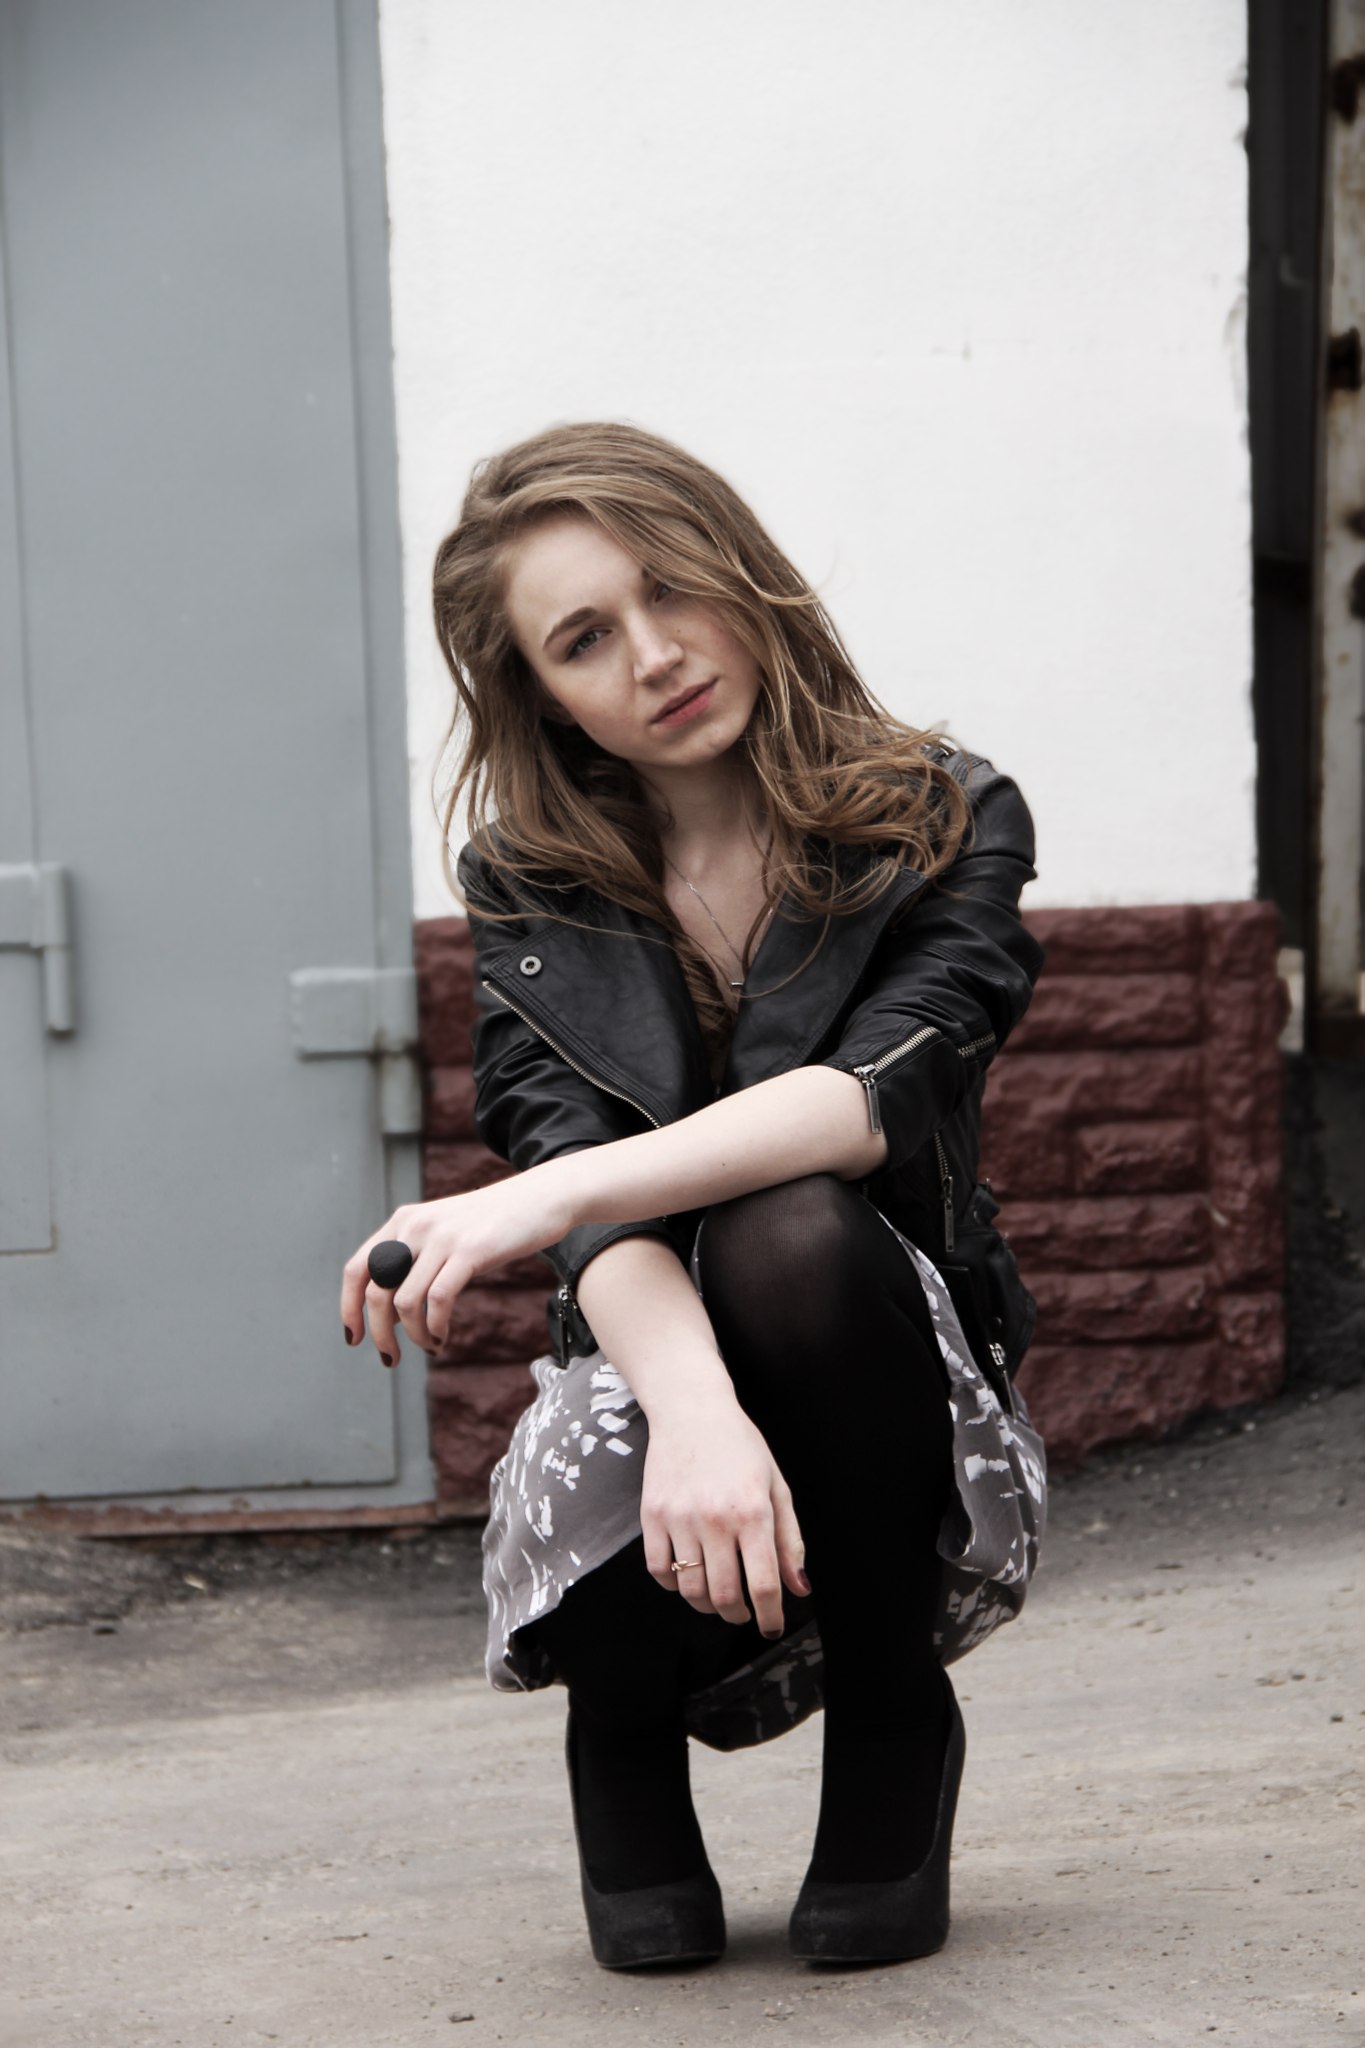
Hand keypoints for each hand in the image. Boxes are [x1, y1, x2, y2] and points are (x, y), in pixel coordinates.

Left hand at [340, 1165, 574, 1366]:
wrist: (543, 1197)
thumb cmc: (495, 1224)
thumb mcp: (446, 1236)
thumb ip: (415, 1264)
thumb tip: (389, 1315)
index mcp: (403, 1222)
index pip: (355, 1269)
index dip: (349, 1309)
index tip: (354, 1339)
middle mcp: (415, 1227)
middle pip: (375, 1292)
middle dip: (378, 1334)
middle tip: (391, 1359)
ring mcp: (442, 1238)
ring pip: (404, 1302)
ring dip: (413, 1335)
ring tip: (430, 1345)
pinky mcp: (470, 1250)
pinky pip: (438, 1300)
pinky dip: (435, 1328)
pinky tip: (443, 1337)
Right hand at [639, 1393, 809, 1637]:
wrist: (692, 1412)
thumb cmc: (741, 1447)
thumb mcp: (777, 1487)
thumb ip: (789, 1541)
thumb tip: (798, 1589)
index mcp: (753, 1512)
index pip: (763, 1584)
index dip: (770, 1616)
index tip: (772, 1627)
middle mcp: (715, 1519)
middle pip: (725, 1595)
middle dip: (738, 1615)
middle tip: (743, 1612)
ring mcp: (679, 1518)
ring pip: (691, 1589)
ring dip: (707, 1605)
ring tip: (717, 1598)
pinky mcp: (651, 1516)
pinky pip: (659, 1571)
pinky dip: (674, 1585)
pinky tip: (688, 1576)